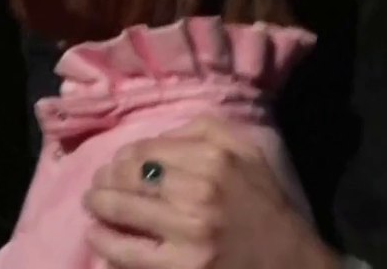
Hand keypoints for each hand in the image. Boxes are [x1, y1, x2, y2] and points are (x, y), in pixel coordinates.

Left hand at [83, 116, 338, 268]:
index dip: (122, 158)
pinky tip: (98, 235)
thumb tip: (154, 138)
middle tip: (99, 187)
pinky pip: (124, 251)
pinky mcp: (180, 267)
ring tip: (94, 207)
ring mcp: (187, 232)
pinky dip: (103, 241)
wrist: (293, 266)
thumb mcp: (246, 152)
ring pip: (117, 209)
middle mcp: (198, 191)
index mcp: (213, 158)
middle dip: (104, 180)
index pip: (143, 150)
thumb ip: (201, 131)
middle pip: (125, 176)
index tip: (117, 166)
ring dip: (97, 205)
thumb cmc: (265, 207)